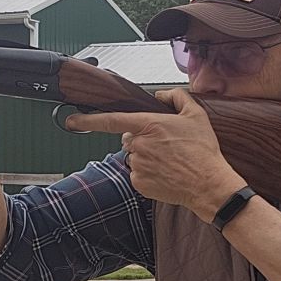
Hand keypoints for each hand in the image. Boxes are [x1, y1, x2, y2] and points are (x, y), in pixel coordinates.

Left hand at [65, 88, 246, 220]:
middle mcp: (139, 146)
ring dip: (146, 156)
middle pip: (128, 138)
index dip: (88, 120)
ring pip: (134, 156)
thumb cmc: (203, 151)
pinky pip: (138, 173)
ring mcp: (137, 166)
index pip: (111, 120)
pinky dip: (148, 172)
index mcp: (149, 125)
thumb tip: (161, 96)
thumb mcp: (196, 115)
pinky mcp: (139, 183)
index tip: (72, 120)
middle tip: (165, 145)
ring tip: (170, 160)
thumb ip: (176, 97)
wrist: (208, 184)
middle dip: (141, 139)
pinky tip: (166, 172)